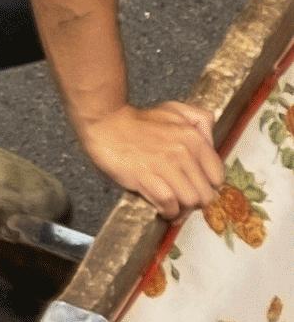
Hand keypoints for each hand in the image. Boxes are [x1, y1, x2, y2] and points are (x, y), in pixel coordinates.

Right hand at [81, 90, 229, 217]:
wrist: (104, 122)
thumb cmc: (139, 121)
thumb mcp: (174, 110)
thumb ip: (200, 119)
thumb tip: (211, 139)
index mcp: (193, 138)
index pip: (217, 177)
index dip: (207, 185)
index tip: (196, 186)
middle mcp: (183, 153)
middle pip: (205, 194)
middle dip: (195, 200)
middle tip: (183, 198)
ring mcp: (164, 166)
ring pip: (190, 201)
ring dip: (182, 208)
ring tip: (173, 205)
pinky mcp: (145, 177)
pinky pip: (168, 204)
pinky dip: (168, 211)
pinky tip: (162, 208)